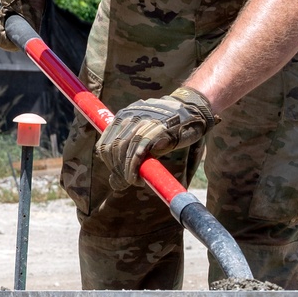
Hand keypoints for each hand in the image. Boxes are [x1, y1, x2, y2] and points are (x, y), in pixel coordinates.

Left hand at [96, 86, 216, 191]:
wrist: (193, 112)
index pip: (104, 143)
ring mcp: (143, 120)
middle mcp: (130, 116)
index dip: (108, 162)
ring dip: (126, 170)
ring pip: (124, 148)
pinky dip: (135, 165)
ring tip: (133, 181)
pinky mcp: (157, 126)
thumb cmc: (168, 130)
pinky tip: (138, 177)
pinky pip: (139, 148)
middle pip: (113, 147)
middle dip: (117, 168)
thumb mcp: (144, 140)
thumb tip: (114, 183)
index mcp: (122, 117)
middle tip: (126, 181)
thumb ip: (129, 157)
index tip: (117, 173)